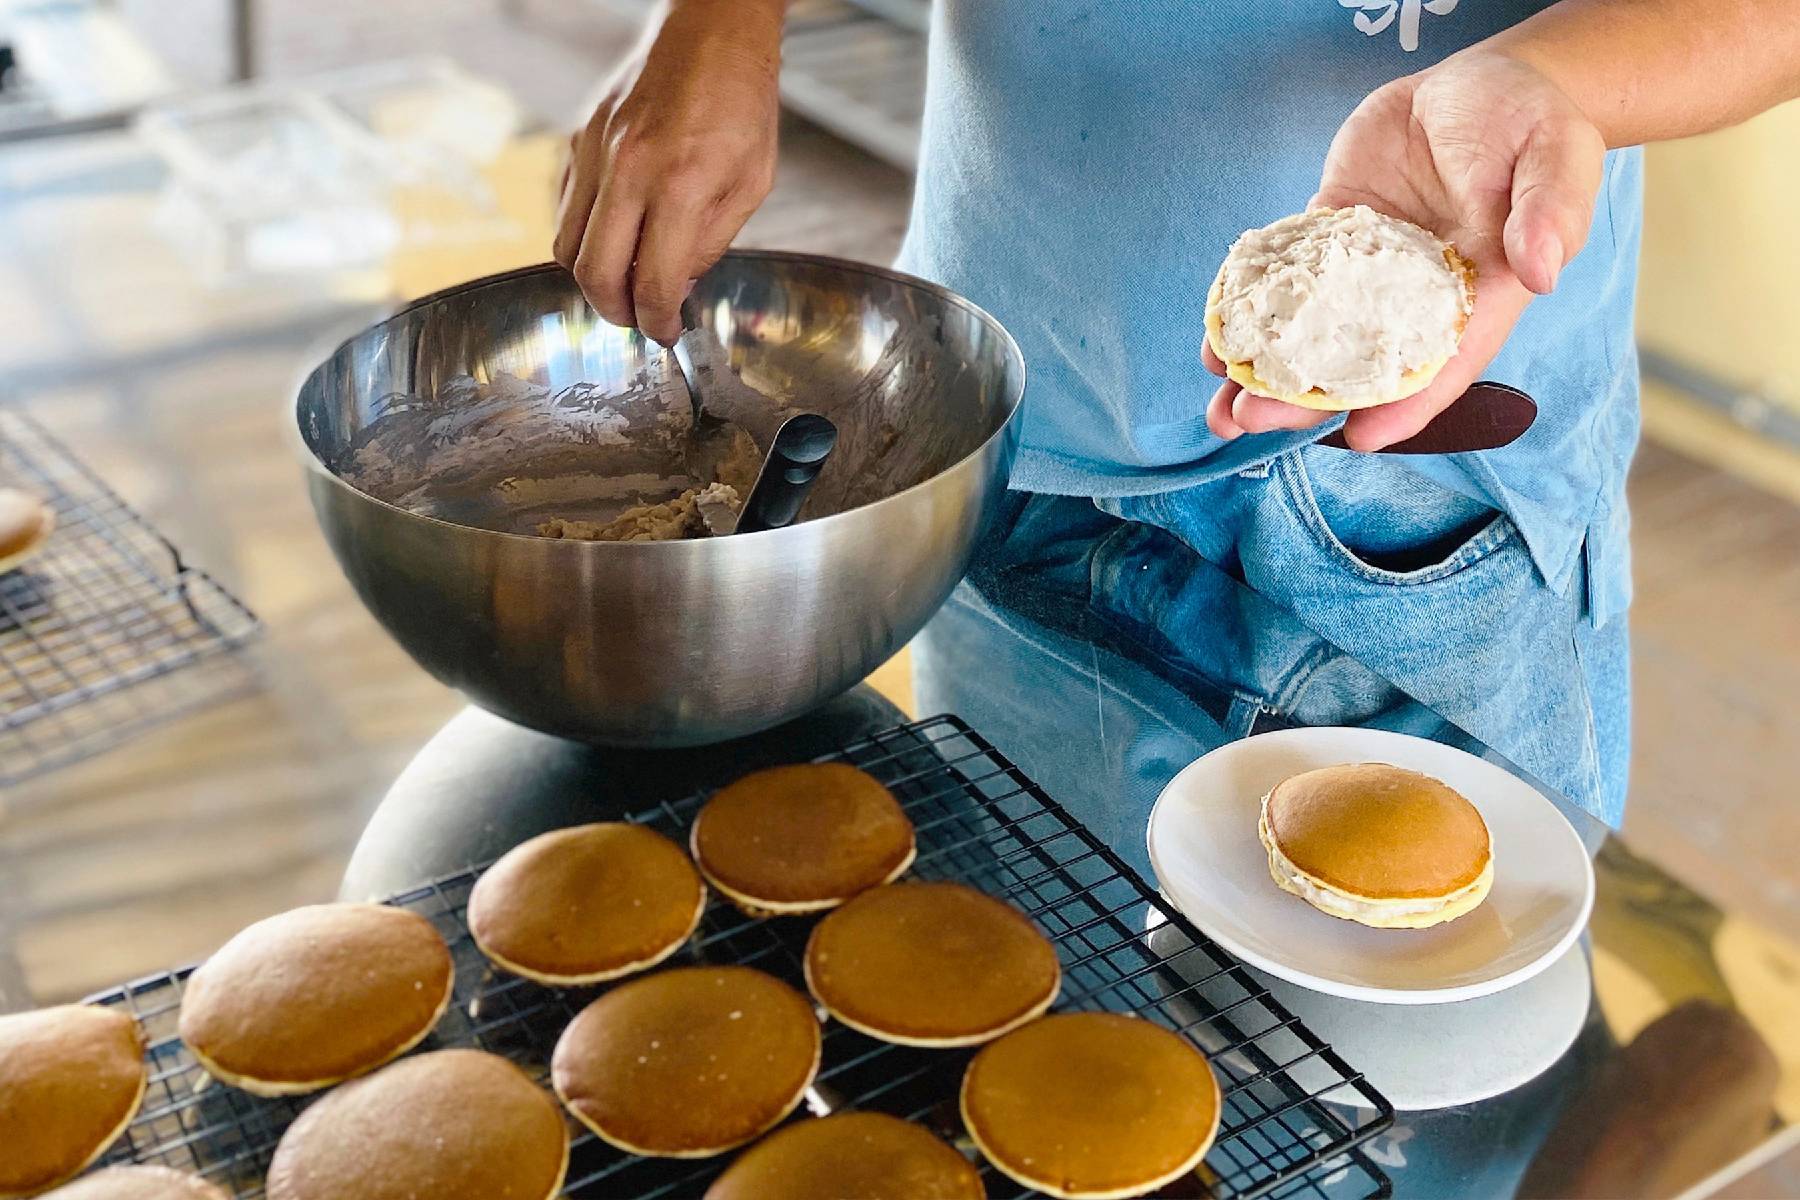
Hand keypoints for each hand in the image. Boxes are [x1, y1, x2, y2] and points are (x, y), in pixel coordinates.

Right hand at [553, 0, 781, 343]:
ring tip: (624, 284)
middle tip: (637, 319)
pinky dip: (581, 237)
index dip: (657, 321)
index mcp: (682, 183)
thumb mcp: (751, 182)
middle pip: (593, 274)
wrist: (711, 28)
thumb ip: (711, 242)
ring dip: (592, 278)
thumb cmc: (742, 101)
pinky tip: (613, 238)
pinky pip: (563, 207)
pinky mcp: (577, 138)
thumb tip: (678, 287)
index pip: (653, 282)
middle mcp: (628, 169)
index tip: (665, 332)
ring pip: (565, 245)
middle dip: (615, 313)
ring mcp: (594, 151)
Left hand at [1205, 51, 1605, 450]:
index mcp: (1477, 297)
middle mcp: (1415, 298)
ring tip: (1218, 402)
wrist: (1480, 83)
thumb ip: (1551, 213)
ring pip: (1313, 332)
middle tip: (1250, 418)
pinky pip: (1286, 276)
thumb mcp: (1560, 156)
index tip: (1361, 438)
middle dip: (1305, 399)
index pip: (1442, 364)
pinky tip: (1214, 335)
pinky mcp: (1330, 234)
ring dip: (1266, 369)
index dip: (1405, 406)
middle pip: (1359, 364)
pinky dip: (1252, 306)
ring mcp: (1366, 270)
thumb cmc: (1532, 123)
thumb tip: (1542, 271)